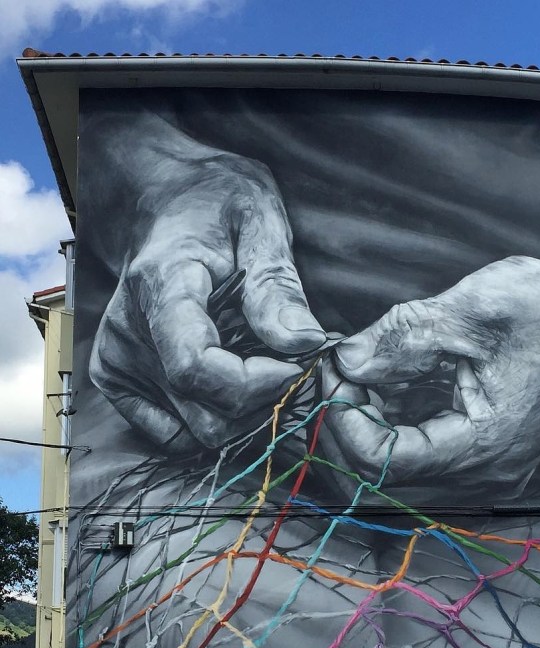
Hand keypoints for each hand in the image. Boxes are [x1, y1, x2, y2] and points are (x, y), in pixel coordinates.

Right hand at [88, 116, 324, 451]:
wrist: (165, 203)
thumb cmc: (216, 205)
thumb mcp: (260, 222)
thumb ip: (278, 287)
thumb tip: (306, 344)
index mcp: (159, 287)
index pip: (197, 368)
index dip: (258, 384)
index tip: (299, 365)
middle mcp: (129, 332)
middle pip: (205, 414)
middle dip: (264, 401)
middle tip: (292, 362)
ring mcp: (117, 360)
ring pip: (197, 432)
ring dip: (246, 413)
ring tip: (264, 365)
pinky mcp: (116, 379)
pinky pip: (176, 434)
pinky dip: (214, 416)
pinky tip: (232, 378)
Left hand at [323, 256, 539, 488]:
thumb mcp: (474, 310)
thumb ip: (401, 337)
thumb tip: (344, 360)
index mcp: (481, 447)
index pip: (382, 461)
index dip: (342, 419)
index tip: (330, 373)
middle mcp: (482, 476)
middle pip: (383, 476)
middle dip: (347, 423)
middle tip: (336, 372)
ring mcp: (484, 471)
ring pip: (399, 469)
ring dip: (368, 423)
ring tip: (360, 373)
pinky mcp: (483, 456)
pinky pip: (423, 454)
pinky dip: (396, 422)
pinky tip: (389, 383)